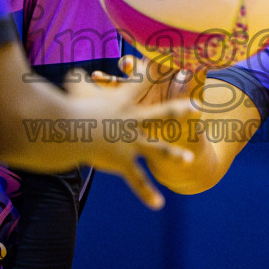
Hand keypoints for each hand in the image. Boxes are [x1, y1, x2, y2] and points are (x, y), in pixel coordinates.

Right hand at [61, 64, 195, 209]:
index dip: (152, 73)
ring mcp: (131, 142)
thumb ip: (77, 80)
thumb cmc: (70, 106)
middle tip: (198, 106)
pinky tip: (158, 204)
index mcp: (122, 102)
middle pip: (162, 113)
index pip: (140, 82)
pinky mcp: (123, 162)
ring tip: (189, 159)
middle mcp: (132, 121)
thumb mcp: (75, 87)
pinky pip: (138, 180)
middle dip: (181, 110)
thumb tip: (73, 73)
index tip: (166, 65)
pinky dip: (146, 192)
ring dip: (173, 155)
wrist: (71, 130)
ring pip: (158, 148)